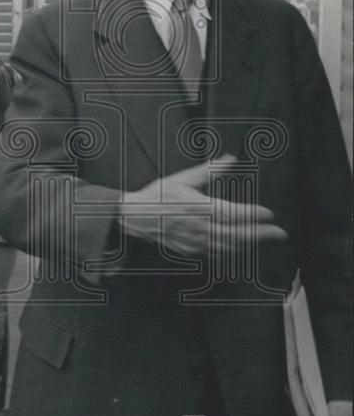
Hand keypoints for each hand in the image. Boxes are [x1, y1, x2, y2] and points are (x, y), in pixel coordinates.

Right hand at [122, 156, 287, 258]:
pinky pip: (218, 256)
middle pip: (238, 235)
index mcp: (199, 208)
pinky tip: (242, 249)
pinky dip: (234, 253)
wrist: (135, 218)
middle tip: (280, 233)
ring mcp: (196, 243)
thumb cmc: (157, 196)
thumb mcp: (182, 179)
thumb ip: (209, 171)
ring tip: (265, 239)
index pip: (234, 213)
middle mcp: (200, 228)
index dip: (254, 214)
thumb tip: (230, 159)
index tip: (269, 213)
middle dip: (262, 234)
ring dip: (251, 245)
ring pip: (230, 248)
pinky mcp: (191, 252)